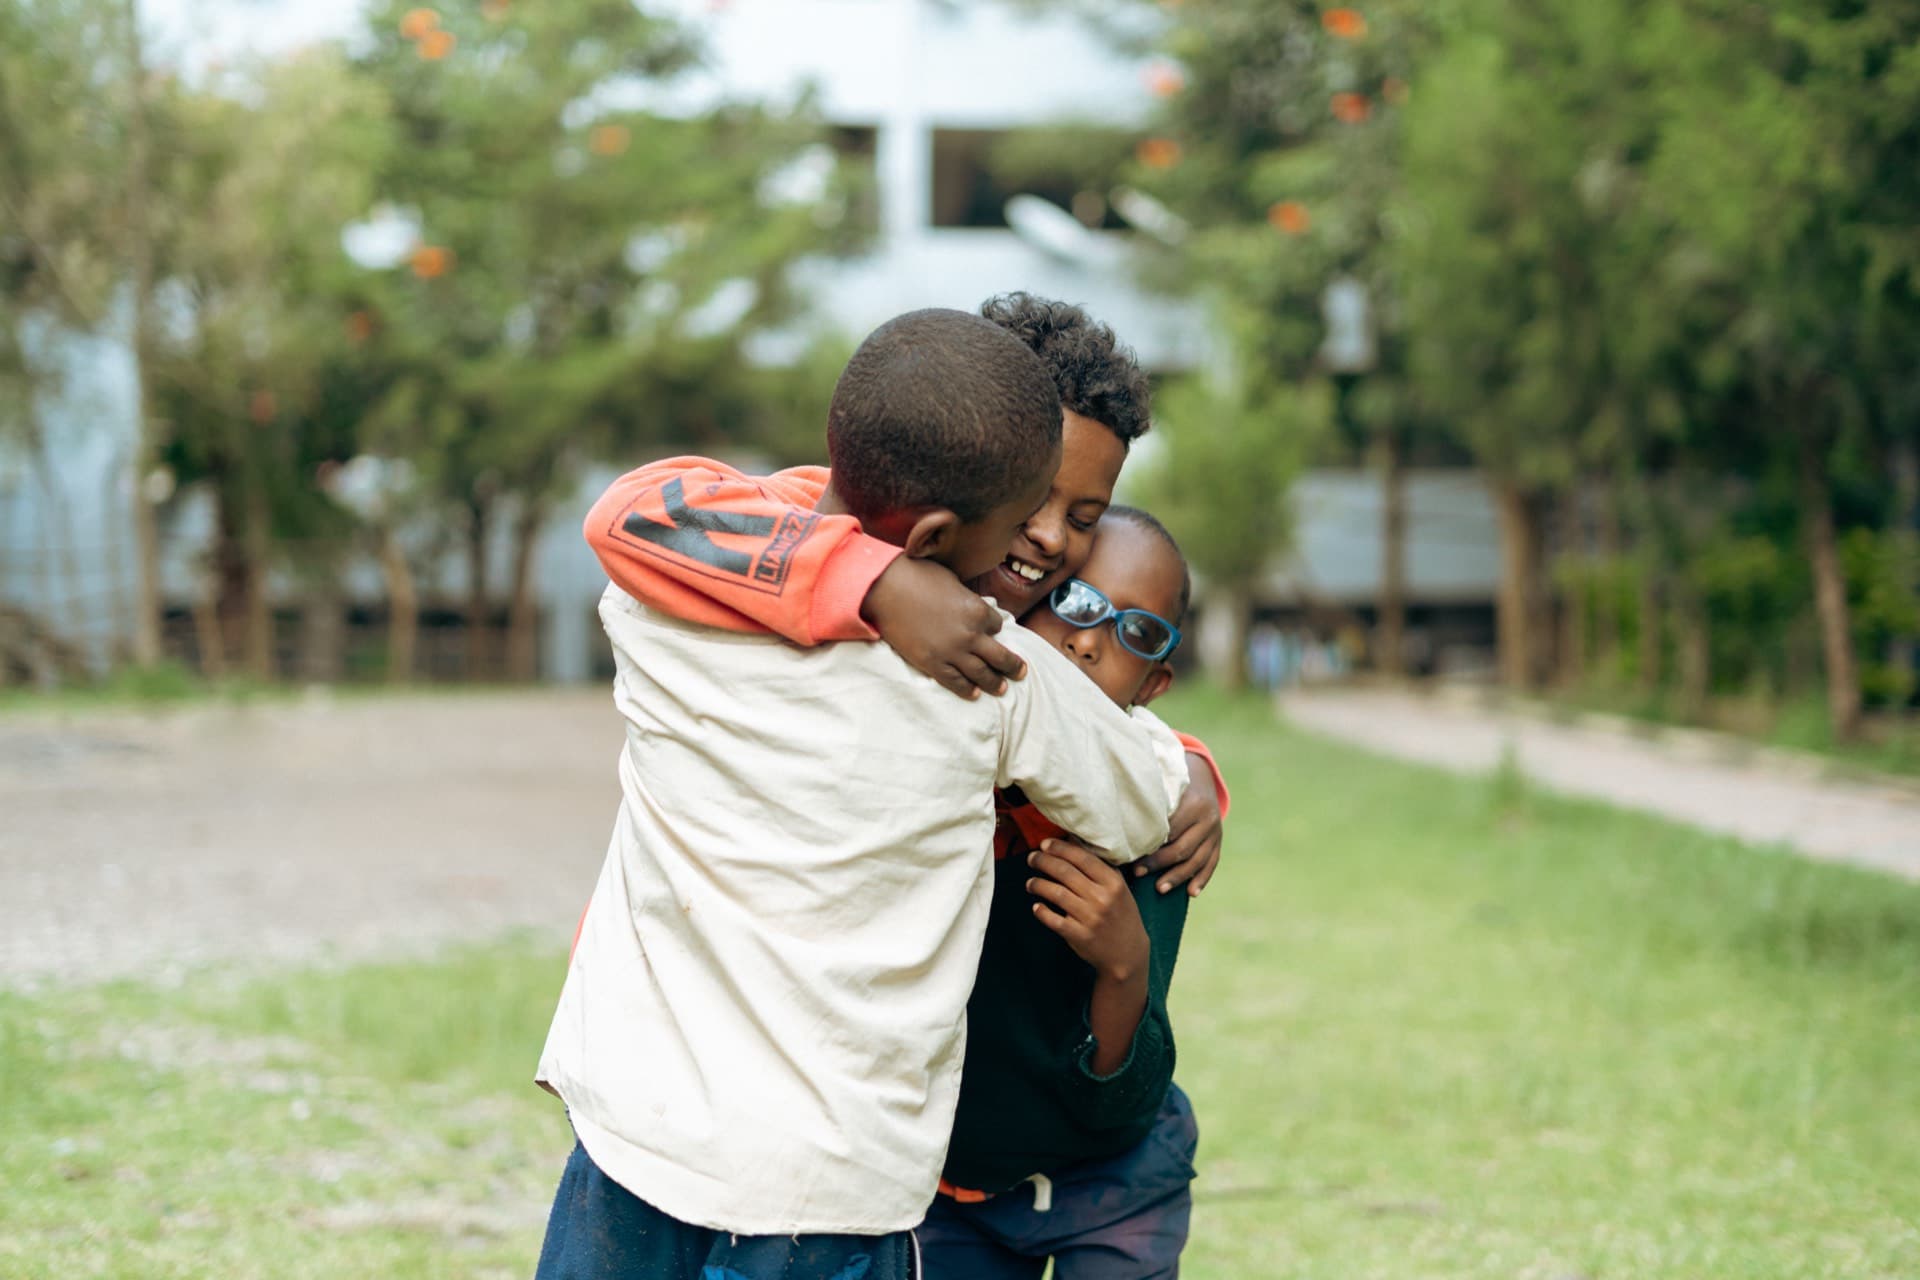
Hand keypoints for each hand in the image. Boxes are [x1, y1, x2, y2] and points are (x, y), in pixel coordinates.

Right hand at [861, 555, 1025, 698]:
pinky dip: (966, 690)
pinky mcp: (932, 663)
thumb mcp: (953, 580)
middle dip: (1013, 666)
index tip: (992, 631)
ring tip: (1002, 689)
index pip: (998, 625)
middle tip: (1021, 672)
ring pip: (982, 674)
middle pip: (1000, 656)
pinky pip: (955, 682)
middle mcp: (971, 635)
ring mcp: (952, 652)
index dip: (995, 628)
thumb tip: (971, 606)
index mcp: (978, 610)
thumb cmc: (918, 576)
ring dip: (995, 683)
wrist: (887, 589)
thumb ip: (966, 598)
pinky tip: (974, 694)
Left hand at [1027, 837, 1150, 983]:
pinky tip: (1036, 906)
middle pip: (1065, 872)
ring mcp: (1090, 918)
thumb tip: (1072, 841)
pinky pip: (1053, 920)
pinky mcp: (1079, 935)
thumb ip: (1099, 866)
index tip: (1045, 844)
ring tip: (1031, 882)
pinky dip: (1041, 911)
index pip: (1082, 857)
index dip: (1060, 848)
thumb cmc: (1121, 915)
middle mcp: (1102, 898)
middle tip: (1032, 858)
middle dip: (1043, 861)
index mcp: (1113, 882)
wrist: (1128, 953)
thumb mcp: (1119, 888)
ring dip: (1038, 884)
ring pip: (1056, 893)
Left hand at [1133, 752, 1222, 896]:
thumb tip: (1119, 827)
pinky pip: (1211, 863)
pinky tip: (1191, 893)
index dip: (1151, 846)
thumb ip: (1149, 806)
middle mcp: (1208, 819)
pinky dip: (1202, 879)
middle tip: (1138, 873)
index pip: (1171, 831)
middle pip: (1183, 848)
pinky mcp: (1218, 842)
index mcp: (1194, 804)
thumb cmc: (1170, 785)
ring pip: (1198, 860)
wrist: (1200, 778)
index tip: (1131, 857)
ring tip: (1160, 889)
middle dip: (1159, 863)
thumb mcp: (1163, 788)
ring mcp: (1216, 832)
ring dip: (1178, 877)